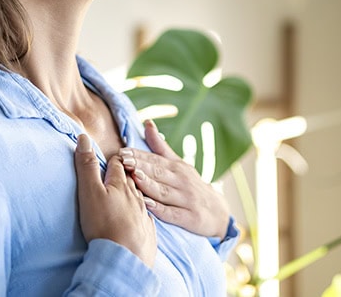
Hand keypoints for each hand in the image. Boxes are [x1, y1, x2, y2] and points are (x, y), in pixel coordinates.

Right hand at [74, 134, 156, 265]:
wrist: (125, 258)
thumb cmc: (104, 224)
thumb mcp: (90, 192)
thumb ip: (87, 166)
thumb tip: (84, 138)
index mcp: (121, 185)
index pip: (118, 165)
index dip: (114, 159)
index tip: (112, 156)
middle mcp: (136, 197)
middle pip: (132, 179)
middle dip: (127, 173)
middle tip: (122, 169)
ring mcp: (144, 214)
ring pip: (141, 197)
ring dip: (136, 191)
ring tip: (132, 190)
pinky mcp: (147, 232)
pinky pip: (146, 217)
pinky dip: (142, 213)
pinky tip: (142, 216)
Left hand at [119, 120, 230, 238]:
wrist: (218, 212)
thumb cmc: (192, 186)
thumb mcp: (179, 164)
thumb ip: (160, 146)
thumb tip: (147, 123)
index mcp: (177, 167)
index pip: (155, 159)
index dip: (138, 155)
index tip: (122, 152)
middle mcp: (182, 181)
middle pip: (158, 173)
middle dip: (140, 166)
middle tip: (123, 161)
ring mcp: (186, 199)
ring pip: (163, 191)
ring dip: (148, 184)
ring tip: (133, 177)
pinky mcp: (189, 217)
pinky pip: (172, 213)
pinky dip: (160, 209)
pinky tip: (147, 205)